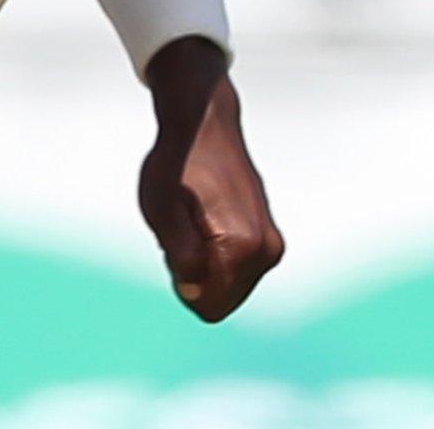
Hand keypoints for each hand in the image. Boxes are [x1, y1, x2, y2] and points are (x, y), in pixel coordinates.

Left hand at [138, 40, 284, 322]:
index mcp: (243, 248)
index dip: (183, 285)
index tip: (175, 247)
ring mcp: (272, 245)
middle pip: (222, 299)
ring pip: (229, 285)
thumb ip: (181, 257)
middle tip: (183, 230)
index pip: (209, 307)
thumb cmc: (176, 167)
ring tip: (194, 221)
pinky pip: (237, 269)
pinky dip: (217, 254)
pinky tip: (206, 218)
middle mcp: (267, 251)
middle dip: (196, 277)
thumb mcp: (161, 211)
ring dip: (205, 264)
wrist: (204, 127)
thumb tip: (195, 289)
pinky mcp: (270, 237)